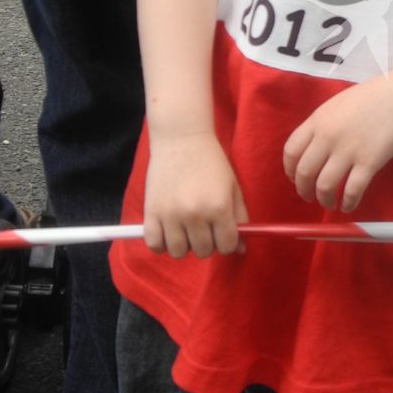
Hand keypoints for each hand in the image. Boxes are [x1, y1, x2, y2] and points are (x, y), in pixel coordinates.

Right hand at [143, 132, 246, 257]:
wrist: (182, 140)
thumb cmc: (211, 163)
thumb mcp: (232, 188)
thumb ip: (239, 218)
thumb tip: (241, 250)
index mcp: (219, 208)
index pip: (226, 246)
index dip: (226, 242)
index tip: (221, 233)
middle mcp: (195, 214)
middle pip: (203, 251)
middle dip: (206, 243)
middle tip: (203, 227)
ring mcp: (171, 215)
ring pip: (178, 252)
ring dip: (184, 245)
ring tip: (185, 229)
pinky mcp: (151, 212)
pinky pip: (154, 245)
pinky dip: (161, 244)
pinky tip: (168, 232)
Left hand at [284, 77, 392, 211]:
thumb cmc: (372, 97)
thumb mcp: (337, 105)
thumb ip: (322, 124)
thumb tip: (313, 148)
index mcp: (317, 121)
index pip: (291, 151)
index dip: (290, 170)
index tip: (296, 178)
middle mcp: (327, 138)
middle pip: (305, 172)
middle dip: (304, 190)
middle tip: (310, 197)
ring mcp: (348, 151)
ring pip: (325, 186)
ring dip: (324, 200)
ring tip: (329, 204)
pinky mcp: (369, 163)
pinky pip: (352, 190)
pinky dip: (347, 203)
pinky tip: (348, 206)